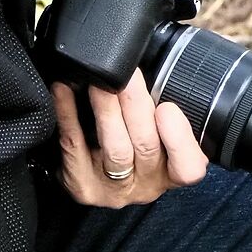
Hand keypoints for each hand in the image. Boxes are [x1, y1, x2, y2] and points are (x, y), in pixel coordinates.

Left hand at [52, 72, 207, 207]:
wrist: (93, 169)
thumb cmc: (131, 139)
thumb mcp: (157, 127)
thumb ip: (161, 104)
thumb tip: (152, 61)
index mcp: (172, 171)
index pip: (188, 167)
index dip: (178, 139)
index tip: (167, 108)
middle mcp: (146, 185)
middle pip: (146, 147)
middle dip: (136, 106)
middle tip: (127, 77)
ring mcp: (113, 190)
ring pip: (115, 149)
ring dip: (107, 111)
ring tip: (99, 83)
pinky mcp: (83, 186)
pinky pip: (75, 146)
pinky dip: (69, 114)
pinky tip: (64, 91)